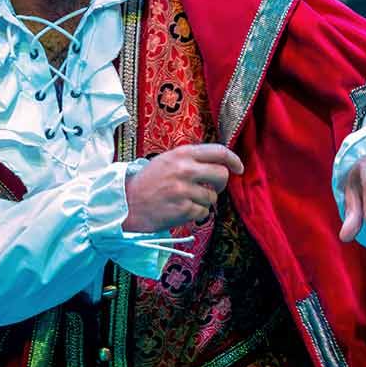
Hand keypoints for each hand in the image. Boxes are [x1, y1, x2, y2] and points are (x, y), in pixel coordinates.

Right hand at [124, 144, 244, 232]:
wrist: (126, 203)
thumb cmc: (148, 182)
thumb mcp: (167, 160)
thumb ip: (191, 159)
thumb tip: (219, 164)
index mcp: (182, 154)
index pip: (219, 151)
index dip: (234, 160)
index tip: (239, 168)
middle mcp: (185, 170)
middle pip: (222, 175)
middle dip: (221, 184)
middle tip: (213, 189)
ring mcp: (184, 190)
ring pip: (213, 197)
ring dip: (204, 202)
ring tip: (186, 200)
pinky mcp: (182, 209)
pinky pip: (203, 212)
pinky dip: (196, 214)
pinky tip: (181, 210)